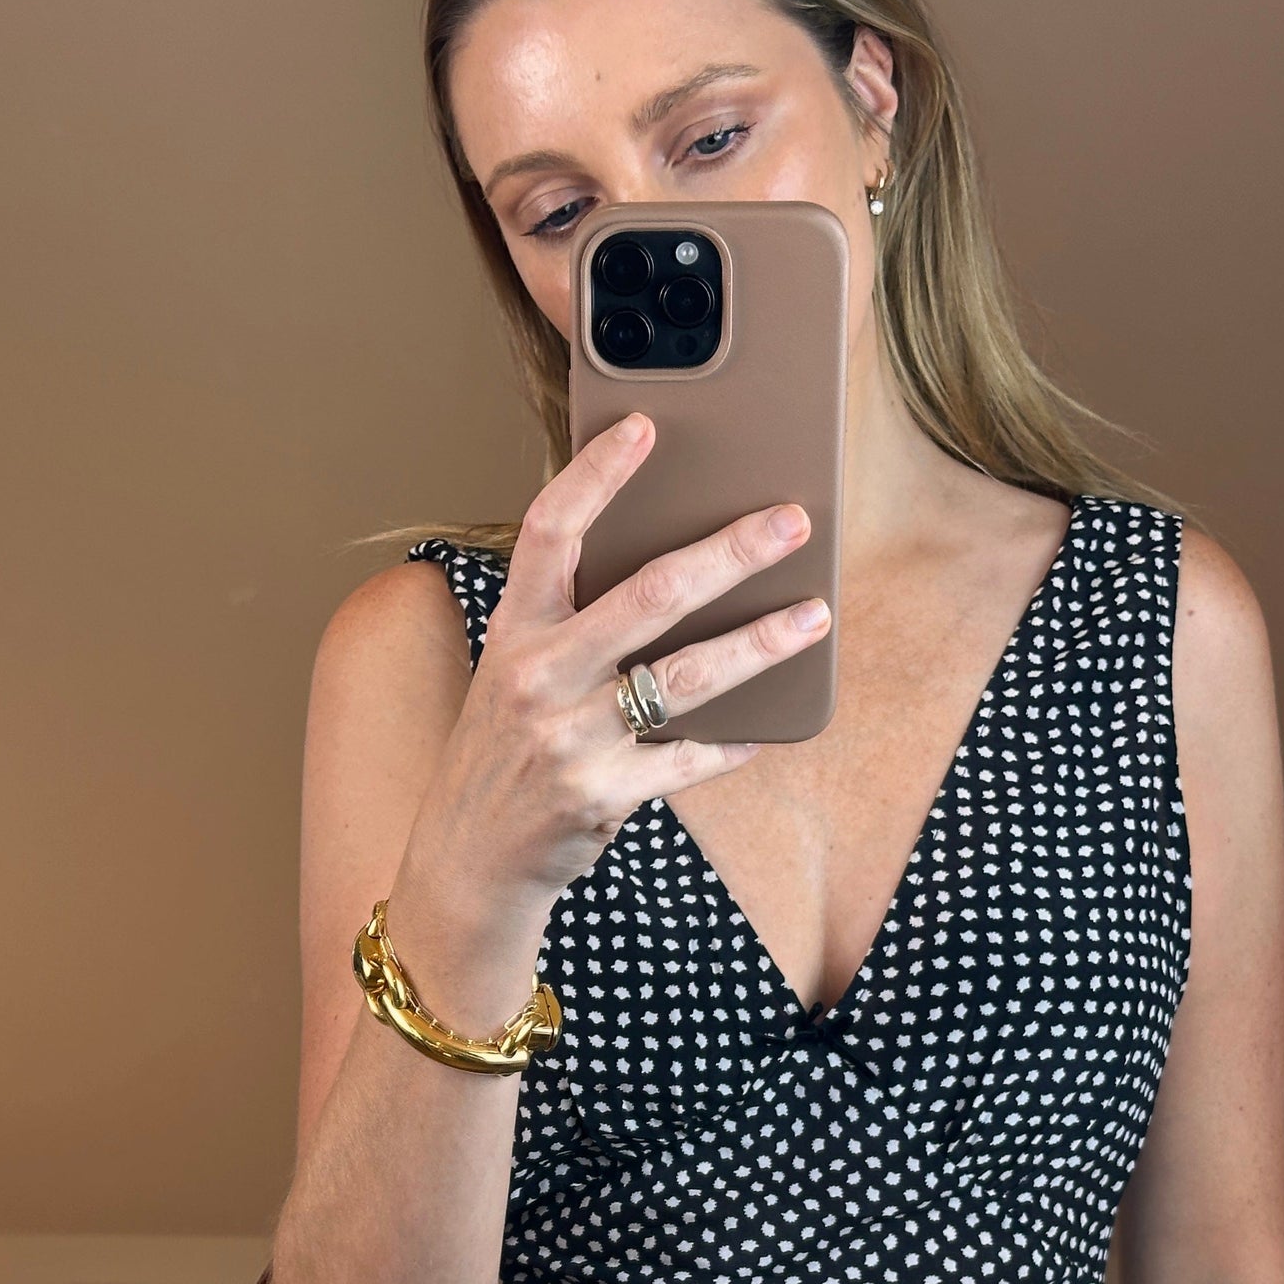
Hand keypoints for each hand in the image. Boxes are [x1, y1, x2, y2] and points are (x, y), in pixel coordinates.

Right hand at [424, 410, 830, 902]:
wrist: (469, 858)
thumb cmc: (507, 750)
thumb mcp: (514, 673)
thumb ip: (573, 624)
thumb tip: (680, 572)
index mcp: (514, 629)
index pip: (550, 530)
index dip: (596, 473)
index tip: (647, 426)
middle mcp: (538, 675)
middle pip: (649, 594)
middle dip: (730, 552)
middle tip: (791, 523)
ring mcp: (571, 737)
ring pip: (687, 675)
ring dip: (762, 642)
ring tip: (814, 616)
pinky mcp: (603, 794)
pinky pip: (690, 758)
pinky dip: (735, 740)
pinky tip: (772, 722)